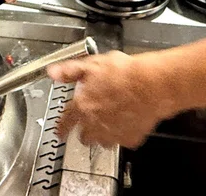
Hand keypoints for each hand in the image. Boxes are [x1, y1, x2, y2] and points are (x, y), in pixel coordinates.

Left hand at [48, 51, 171, 147]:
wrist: (151, 85)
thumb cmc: (126, 73)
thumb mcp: (93, 64)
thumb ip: (70, 71)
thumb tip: (54, 73)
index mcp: (83, 106)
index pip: (65, 122)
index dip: (61, 128)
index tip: (60, 132)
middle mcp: (95, 124)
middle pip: (84, 137)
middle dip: (85, 132)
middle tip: (90, 122)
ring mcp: (113, 134)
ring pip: (102, 142)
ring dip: (103, 134)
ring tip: (110, 121)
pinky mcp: (130, 139)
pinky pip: (123, 140)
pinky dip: (124, 134)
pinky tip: (128, 121)